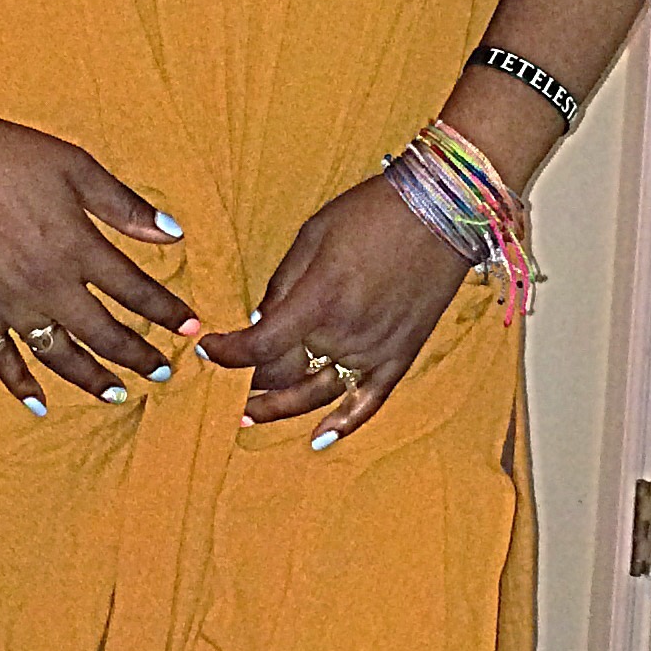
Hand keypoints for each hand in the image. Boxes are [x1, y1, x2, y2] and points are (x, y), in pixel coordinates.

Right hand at [0, 100, 195, 410]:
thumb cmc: (9, 155)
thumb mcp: (77, 168)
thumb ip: (125, 207)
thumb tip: (173, 234)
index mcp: (78, 248)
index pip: (136, 292)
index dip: (168, 313)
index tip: (191, 329)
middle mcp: (49, 285)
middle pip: (104, 334)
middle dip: (139, 356)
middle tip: (163, 372)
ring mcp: (10, 303)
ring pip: (60, 356)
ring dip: (92, 379)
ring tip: (118, 395)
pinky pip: (1, 358)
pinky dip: (20, 384)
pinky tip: (39, 404)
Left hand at [196, 173, 471, 444]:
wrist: (441, 211)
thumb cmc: (371, 214)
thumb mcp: (313, 236)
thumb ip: (282, 283)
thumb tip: (260, 321)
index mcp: (317, 302)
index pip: (259, 346)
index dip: (227, 354)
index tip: (209, 350)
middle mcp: (344, 335)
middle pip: (283, 374)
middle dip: (248, 379)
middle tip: (225, 381)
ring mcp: (374, 351)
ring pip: (316, 395)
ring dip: (279, 409)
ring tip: (249, 416)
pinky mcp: (400, 356)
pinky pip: (369, 401)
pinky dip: (344, 423)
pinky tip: (319, 440)